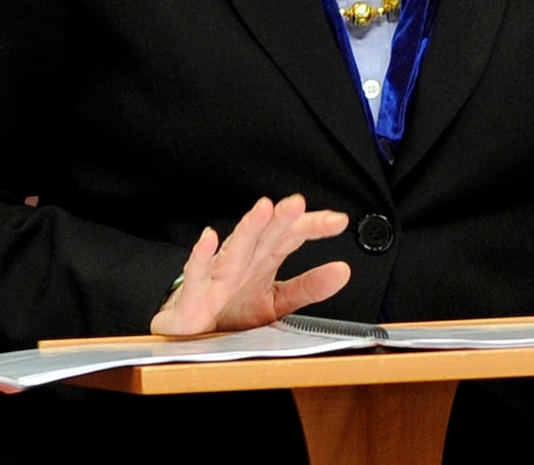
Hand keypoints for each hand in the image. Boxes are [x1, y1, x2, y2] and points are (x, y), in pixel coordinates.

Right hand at [150, 193, 350, 335]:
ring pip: (236, 248)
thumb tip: (342, 271)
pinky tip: (208, 238)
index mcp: (265, 259)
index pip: (292, 236)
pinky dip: (202, 256)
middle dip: (281, 218)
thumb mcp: (277, 301)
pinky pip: (198, 273)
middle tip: (298, 203)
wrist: (190, 329)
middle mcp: (244, 260)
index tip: (339, 221)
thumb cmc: (231, 309)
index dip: (314, 226)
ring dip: (249, 228)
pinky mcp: (195, 293)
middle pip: (266, 235)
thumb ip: (308, 287)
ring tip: (264, 209)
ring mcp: (219, 274)